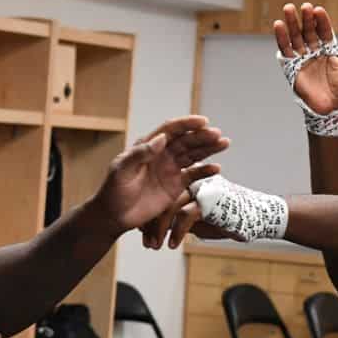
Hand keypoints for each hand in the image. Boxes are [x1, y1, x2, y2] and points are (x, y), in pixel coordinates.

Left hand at [93, 116, 228, 234]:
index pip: (170, 130)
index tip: (202, 121)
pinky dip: (205, 171)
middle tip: (218, 135)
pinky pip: (193, 175)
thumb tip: (161, 139)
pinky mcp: (175, 185)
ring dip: (209, 148)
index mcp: (147, 146)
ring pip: (193, 154)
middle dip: (202, 136)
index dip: (186, 124)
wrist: (114, 215)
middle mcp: (161, 154)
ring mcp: (170, 169)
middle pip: (186, 140)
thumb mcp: (122, 170)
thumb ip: (140, 154)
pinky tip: (216, 168)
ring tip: (224, 143)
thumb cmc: (113, 190)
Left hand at [141, 188, 232, 248]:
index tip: (140, 231)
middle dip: (151, 222)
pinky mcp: (208, 199)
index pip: (160, 193)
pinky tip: (173, 244)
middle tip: (146, 242)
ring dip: (160, 229)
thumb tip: (149, 226)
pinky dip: (177, 232)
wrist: (250, 219)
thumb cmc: (220, 218)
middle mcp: (191, 179)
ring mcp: (200, 187)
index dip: (149, 213)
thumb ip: (172, 217)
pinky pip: (186, 215)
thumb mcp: (191, 219)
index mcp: (185, 180)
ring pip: (171, 206)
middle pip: (163, 198)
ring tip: (155, 246)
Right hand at [275, 3, 337, 113]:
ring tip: (289, 9)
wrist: (333, 109)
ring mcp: (303, 60)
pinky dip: (281, 38)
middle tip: (303, 6)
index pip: (324, 31)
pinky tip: (279, 25)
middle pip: (308, 31)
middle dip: (305, 19)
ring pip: (295, 38)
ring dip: (292, 23)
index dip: (321, 21)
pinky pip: (285, 51)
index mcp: (330, 51)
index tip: (318, 10)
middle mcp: (315, 53)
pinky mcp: (292, 68)